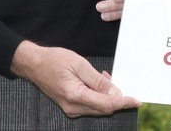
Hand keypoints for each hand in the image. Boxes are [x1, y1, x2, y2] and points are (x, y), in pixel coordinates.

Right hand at [11, 41, 139, 117]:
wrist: (33, 64)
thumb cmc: (54, 60)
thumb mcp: (80, 64)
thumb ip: (98, 80)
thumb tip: (115, 92)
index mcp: (75, 95)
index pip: (106, 104)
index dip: (124, 102)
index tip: (137, 101)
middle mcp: (73, 107)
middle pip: (104, 109)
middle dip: (115, 96)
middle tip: (114, 78)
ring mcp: (70, 109)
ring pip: (98, 108)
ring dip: (106, 95)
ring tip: (103, 76)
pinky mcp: (70, 107)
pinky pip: (90, 105)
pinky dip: (98, 96)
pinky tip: (95, 82)